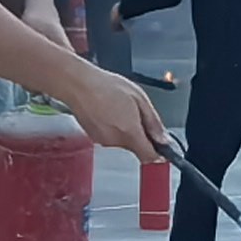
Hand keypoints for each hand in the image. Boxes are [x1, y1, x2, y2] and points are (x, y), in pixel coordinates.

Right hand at [52, 56, 169, 162]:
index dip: (158, 154)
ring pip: (123, 143)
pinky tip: (109, 112)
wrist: (78, 84)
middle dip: (141, 136)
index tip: (161, 147)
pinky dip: (113, 129)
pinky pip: (111, 137)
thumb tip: (162, 138)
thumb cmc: (106, 86)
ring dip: (126, 131)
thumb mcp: (139, 98)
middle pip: (137, 148)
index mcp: (130, 132)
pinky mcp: (94, 138)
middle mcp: (115, 141)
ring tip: (119, 109)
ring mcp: (103, 141)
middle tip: (137, 115)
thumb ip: (153, 122)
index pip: (149, 156)